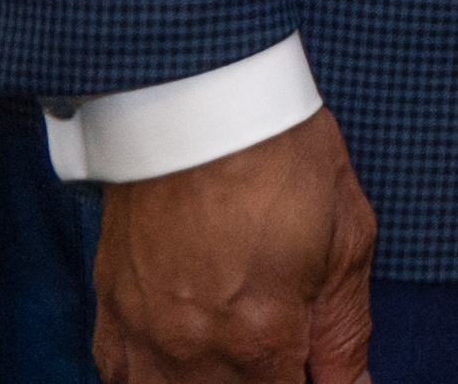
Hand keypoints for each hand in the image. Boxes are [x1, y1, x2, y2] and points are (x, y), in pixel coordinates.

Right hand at [91, 106, 378, 383]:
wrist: (200, 101)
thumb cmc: (281, 158)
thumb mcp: (347, 239)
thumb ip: (345, 331)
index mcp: (260, 337)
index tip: (318, 371)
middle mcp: (192, 351)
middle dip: (267, 382)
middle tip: (286, 356)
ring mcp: (143, 335)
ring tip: (242, 358)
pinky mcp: (110, 311)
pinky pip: (122, 378)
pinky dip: (155, 379)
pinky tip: (184, 362)